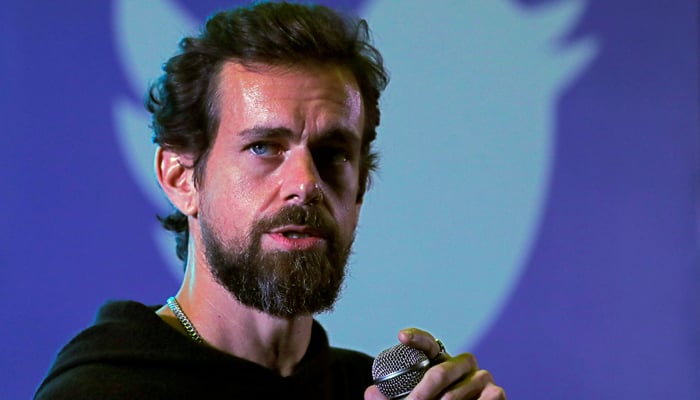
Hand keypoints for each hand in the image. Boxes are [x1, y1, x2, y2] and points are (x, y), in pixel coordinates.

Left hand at [364, 328, 505, 399]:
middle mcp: (461, 364)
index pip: (427, 343)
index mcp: (440, 361)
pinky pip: (486, 396)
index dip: (415, 337)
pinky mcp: (496, 392)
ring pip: (457, 391)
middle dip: (422, 392)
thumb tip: (370, 393)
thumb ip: (390, 398)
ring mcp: (480, 377)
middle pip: (440, 371)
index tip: (401, 337)